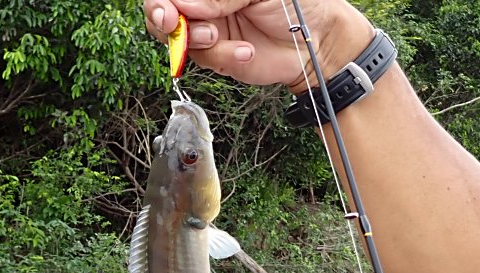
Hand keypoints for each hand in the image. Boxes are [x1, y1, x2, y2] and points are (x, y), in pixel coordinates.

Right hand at [143, 0, 373, 92]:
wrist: (317, 42)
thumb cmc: (296, 4)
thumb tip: (183, 7)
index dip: (161, 0)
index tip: (168, 9)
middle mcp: (206, 4)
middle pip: (161, 11)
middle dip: (163, 18)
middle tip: (172, 22)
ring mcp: (209, 29)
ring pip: (176, 39)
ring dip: (192, 39)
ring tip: (215, 34)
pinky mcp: (218, 56)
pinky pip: (204, 59)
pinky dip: (221, 56)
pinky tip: (243, 51)